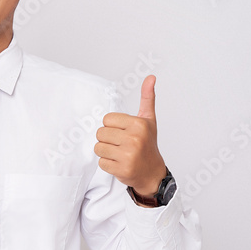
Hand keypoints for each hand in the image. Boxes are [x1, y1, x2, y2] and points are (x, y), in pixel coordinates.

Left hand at [94, 75, 166, 195]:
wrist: (152, 172)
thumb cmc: (148, 144)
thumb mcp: (149, 120)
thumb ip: (147, 98)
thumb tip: (150, 77)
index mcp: (139, 124)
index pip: (107, 119)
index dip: (112, 126)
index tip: (123, 132)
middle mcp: (134, 139)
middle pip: (100, 133)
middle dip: (107, 139)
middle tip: (120, 144)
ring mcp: (128, 155)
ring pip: (98, 147)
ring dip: (105, 152)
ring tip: (119, 154)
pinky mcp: (121, 169)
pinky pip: (101, 162)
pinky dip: (107, 164)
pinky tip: (119, 163)